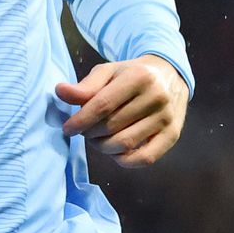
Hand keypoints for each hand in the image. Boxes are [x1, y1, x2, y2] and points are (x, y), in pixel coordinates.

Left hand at [55, 55, 188, 168]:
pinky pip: (145, 158)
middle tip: (84, 130)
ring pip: (125, 144)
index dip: (81, 120)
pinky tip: (115, 151)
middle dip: (90, 133)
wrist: (169, 75)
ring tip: (97, 139)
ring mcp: (167, 118)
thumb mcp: (108, 72)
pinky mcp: (173, 135)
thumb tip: (60, 91)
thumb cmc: (131, 74)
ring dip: (103, 147)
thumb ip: (85, 85)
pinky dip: (124, 160)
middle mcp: (156, 97)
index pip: (103, 105)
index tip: (67, 128)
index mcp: (138, 77)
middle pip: (112, 126)